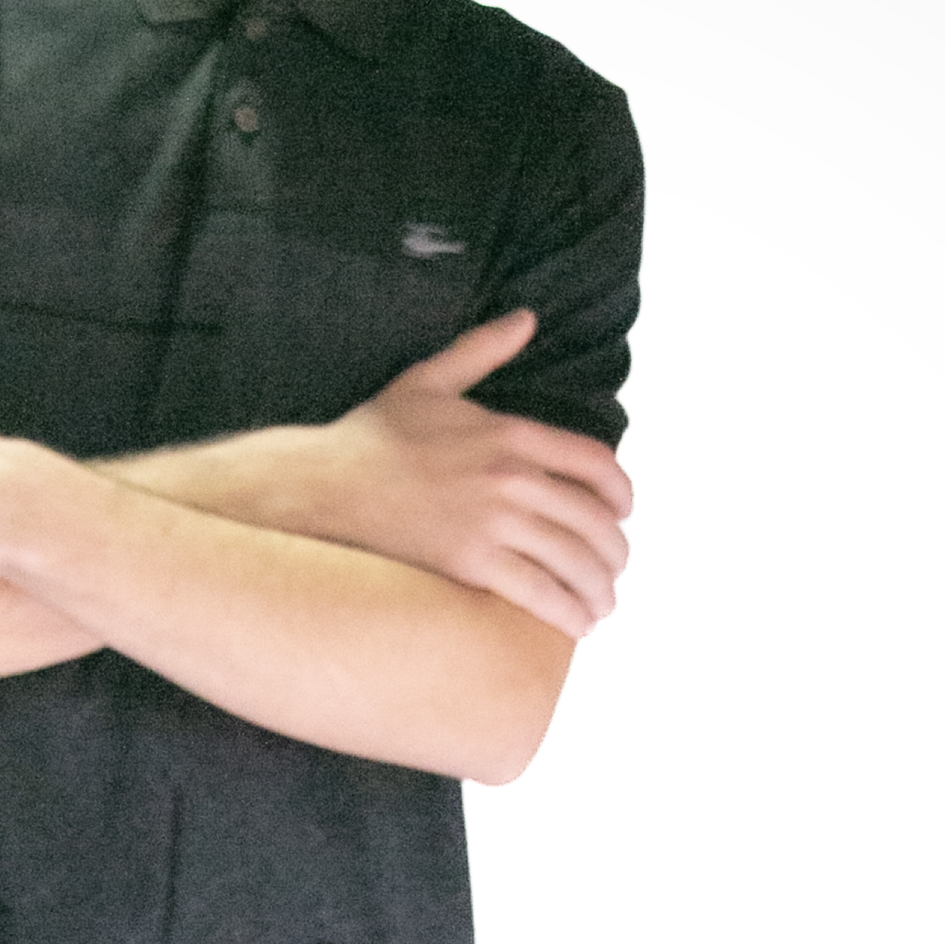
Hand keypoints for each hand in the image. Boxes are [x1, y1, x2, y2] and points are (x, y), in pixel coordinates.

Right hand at [308, 312, 631, 635]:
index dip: (620, 495)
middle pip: (594, 520)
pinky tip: (576, 625)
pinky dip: (569, 613)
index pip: (595, 465)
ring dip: (598, 590)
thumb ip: (483, 350)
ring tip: (599, 607)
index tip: (623, 514)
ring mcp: (492, 519)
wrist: (320, 486)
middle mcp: (511, 474)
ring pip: (575, 561)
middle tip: (613, 572)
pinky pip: (541, 593)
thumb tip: (527, 318)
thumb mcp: (429, 380)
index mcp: (510, 432)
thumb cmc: (371, 438)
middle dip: (614, 553)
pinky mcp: (470, 562)